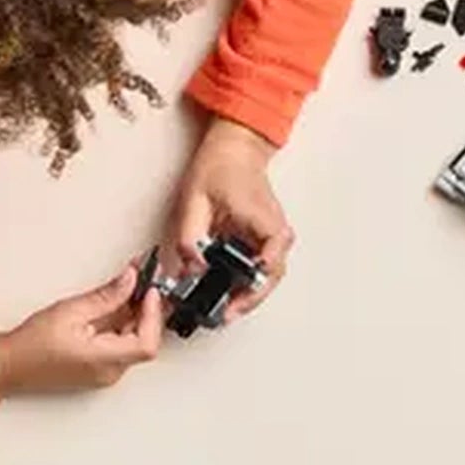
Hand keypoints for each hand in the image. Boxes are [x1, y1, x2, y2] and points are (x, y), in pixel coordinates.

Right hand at [0, 262, 166, 396]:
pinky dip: (123, 325)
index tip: (150, 291)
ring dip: (135, 315)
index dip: (153, 314)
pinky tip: (116, 305)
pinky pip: (121, 346)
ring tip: (129, 288)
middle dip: (147, 310)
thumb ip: (106, 296)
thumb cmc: (30, 346)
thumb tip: (129, 280)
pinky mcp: (99, 369)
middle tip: (144, 283)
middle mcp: (109, 372)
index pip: (147, 342)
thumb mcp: (71, 311)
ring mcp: (105, 373)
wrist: (9, 365)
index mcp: (103, 361)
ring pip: (133, 342)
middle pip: (144, 341)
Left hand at [165, 116, 294, 319]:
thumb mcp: (196, 200)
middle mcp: (275, 233)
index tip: (237, 300)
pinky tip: (222, 289)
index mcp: (265, 222)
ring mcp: (271, 238)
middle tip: (223, 315)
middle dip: (247, 300)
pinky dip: (242, 281)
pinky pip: (257, 269)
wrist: (235, 149)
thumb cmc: (222, 167)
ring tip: (220, 308)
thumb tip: (191, 267)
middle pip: (269, 278)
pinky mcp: (263, 241)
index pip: (270, 262)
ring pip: (265, 278)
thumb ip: (190, 236)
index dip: (254, 286)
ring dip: (245, 294)